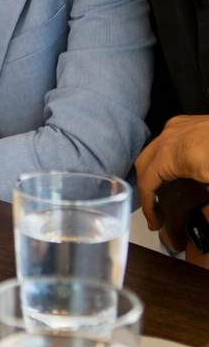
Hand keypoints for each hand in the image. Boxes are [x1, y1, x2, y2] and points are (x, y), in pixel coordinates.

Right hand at [136, 114, 208, 228]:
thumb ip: (206, 204)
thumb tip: (206, 220)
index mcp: (170, 154)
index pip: (147, 182)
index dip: (148, 205)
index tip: (154, 224)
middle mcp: (167, 137)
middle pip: (143, 164)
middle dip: (145, 188)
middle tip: (154, 210)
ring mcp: (176, 127)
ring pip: (153, 150)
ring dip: (154, 171)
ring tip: (164, 191)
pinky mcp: (186, 122)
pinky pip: (166, 141)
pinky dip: (165, 158)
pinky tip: (179, 169)